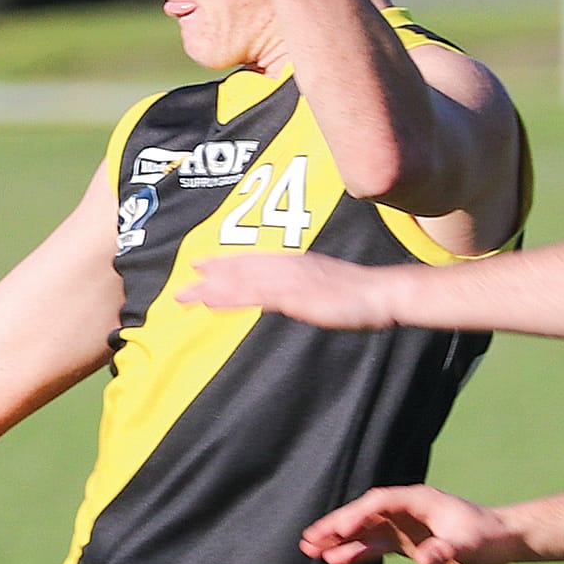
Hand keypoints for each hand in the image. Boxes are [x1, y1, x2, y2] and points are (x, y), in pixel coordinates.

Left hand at [182, 252, 395, 326]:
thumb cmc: (361, 294)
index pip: (255, 261)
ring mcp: (290, 280)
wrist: (382, 294)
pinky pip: (255, 296)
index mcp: (297, 263)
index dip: (227, 263)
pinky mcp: (294, 296)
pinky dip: (231, 297)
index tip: (203, 265)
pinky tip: (213, 301)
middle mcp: (288, 266)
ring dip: (213, 287)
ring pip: (242, 281)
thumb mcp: (328, 286)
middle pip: (243, 268)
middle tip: (182, 282)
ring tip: (186, 294)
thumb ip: (306, 288)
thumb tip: (292, 295)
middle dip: (213, 275)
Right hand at [301, 483, 522, 563]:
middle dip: (336, 526)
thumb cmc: (486, 537)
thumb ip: (445, 550)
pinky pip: (374, 545)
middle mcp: (405, 509)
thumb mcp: (467, 544)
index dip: (356, 516)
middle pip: (363, 514)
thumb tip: (426, 559)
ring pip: (364, 530)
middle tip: (308, 539)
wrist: (500, 541)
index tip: (337, 531)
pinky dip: (356, 552)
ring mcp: (403, 525)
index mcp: (416, 500)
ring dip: (339, 539)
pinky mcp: (405, 541)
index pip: (378, 504)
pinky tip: (336, 560)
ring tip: (310, 549)